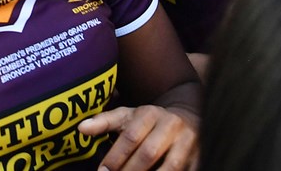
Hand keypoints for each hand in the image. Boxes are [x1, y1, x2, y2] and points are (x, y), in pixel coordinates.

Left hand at [77, 105, 197, 170]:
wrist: (188, 116)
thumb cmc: (149, 121)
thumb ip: (104, 122)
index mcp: (150, 114)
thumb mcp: (126, 116)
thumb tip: (81, 129)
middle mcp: (171, 126)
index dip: (115, 157)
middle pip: (149, 153)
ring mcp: (188, 142)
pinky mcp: (200, 157)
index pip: (131, 136)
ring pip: (170, 167)